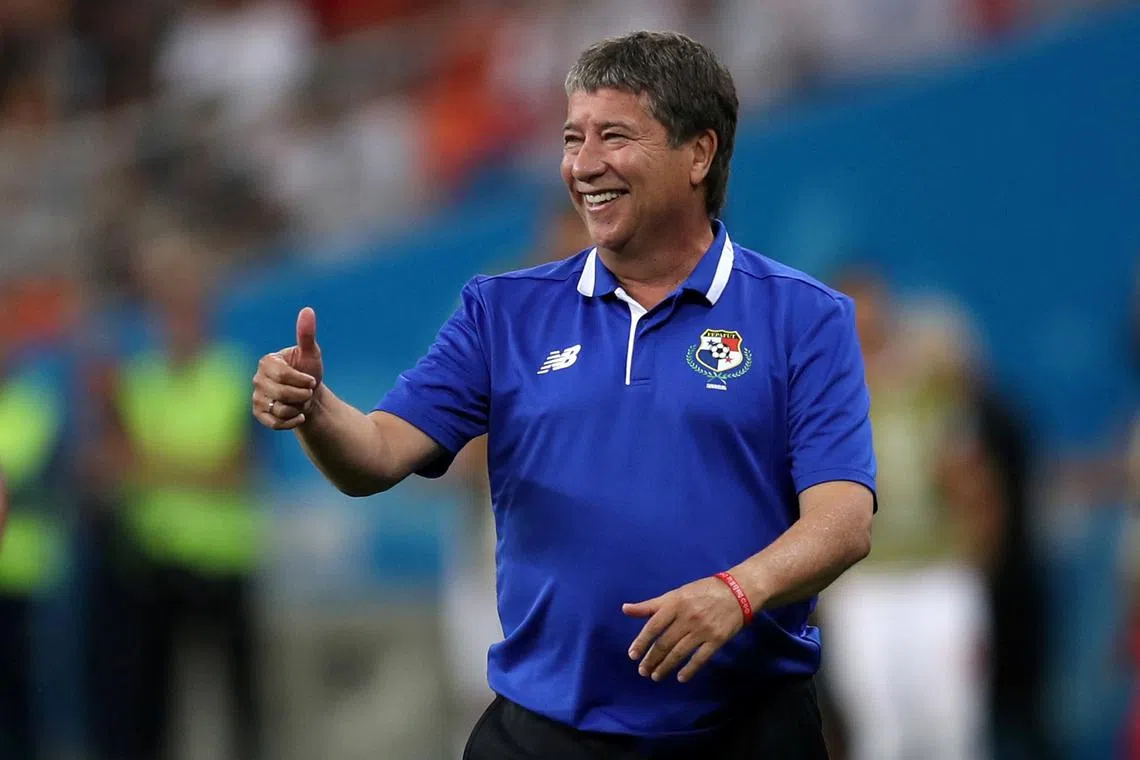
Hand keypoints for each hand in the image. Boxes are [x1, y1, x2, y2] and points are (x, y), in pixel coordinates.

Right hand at [252, 307, 322, 430]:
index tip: (311, 380)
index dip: (301, 380)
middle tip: (308, 391)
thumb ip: (306, 334)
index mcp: (267, 362)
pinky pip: (274, 423)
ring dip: (297, 408)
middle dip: (301, 395)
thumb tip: (308, 310)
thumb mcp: (311, 353)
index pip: (282, 375)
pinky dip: (291, 422)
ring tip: (300, 402)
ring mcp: (256, 397)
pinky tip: (299, 416)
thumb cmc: (309, 371)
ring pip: (278, 409)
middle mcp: (257, 379)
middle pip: (281, 393)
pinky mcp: (259, 414)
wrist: (310, 395)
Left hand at [623, 576, 746, 683]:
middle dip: (652, 659)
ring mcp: (703, 630)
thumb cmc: (702, 591)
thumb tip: (625, 609)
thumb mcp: (675, 594)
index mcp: (675, 604)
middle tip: (642, 671)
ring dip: (665, 666)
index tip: (632, 655)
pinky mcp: (717, 640)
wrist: (737, 591)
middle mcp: (687, 618)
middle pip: (665, 643)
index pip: (653, 626)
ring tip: (656, 676)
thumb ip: (650, 605)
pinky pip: (700, 658)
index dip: (642, 642)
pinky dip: (690, 670)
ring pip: (679, 653)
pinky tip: (680, 678)